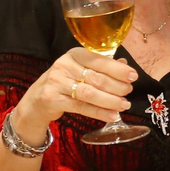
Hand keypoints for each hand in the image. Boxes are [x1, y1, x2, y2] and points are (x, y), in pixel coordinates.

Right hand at [15, 47, 136, 143]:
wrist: (35, 101)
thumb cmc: (64, 83)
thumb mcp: (80, 70)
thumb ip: (101, 67)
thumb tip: (125, 65)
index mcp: (74, 54)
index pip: (99, 60)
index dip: (118, 69)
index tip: (133, 76)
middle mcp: (64, 66)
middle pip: (96, 77)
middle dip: (117, 86)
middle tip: (129, 92)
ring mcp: (57, 83)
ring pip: (90, 93)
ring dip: (110, 100)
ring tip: (125, 105)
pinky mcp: (53, 100)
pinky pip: (81, 107)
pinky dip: (99, 112)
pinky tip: (112, 115)